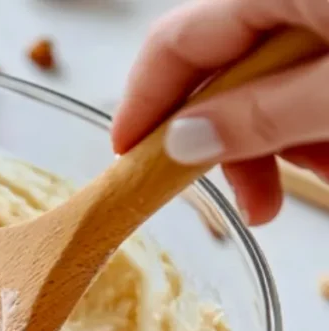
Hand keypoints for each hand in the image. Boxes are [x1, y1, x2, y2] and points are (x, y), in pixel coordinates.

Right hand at [112, 0, 328, 224]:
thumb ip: (262, 116)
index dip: (143, 104)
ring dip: (286, 137)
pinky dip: (321, 117)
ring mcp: (327, 9)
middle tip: (254, 203)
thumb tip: (182, 142)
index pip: (174, 41)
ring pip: (279, 77)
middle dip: (236, 139)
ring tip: (320, 177)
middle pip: (229, 67)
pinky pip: (319, 73)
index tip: (128, 159)